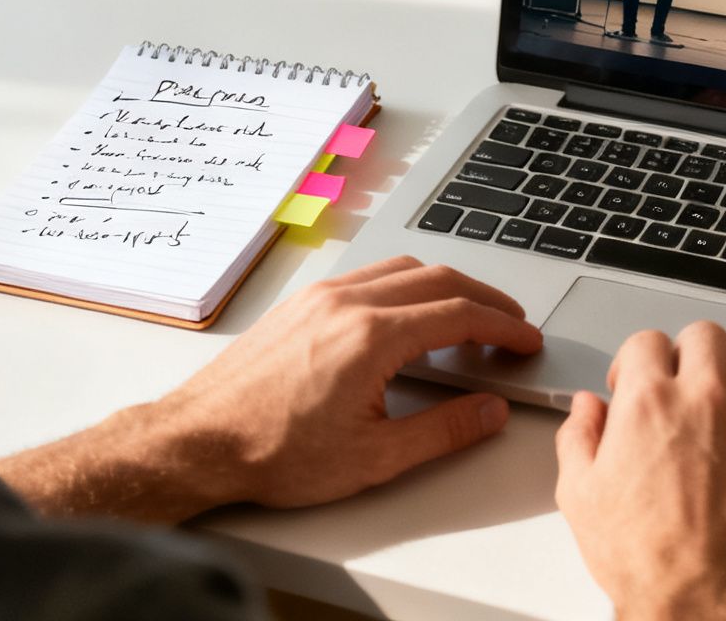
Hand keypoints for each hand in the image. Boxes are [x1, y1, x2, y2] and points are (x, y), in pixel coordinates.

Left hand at [0, 257, 541, 521]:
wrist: (199, 442)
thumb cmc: (273, 452)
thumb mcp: (374, 457)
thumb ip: (444, 430)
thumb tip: (490, 411)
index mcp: (372, 337)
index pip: (461, 314)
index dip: (505, 327)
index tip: (526, 341)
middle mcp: (347, 304)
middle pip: (440, 279)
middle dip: (486, 299)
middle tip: (511, 325)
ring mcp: (321, 297)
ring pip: (404, 269)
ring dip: (446, 287)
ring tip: (468, 320)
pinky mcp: (302, 303)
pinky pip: (370, 275)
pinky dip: (407, 285)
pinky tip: (410, 315)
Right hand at [556, 324, 725, 620]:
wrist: (701, 604)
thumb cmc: (646, 560)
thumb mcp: (580, 498)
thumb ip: (578, 439)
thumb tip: (586, 409)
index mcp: (649, 403)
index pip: (648, 341)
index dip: (639, 361)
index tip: (640, 382)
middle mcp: (705, 399)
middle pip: (705, 335)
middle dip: (689, 355)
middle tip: (683, 387)